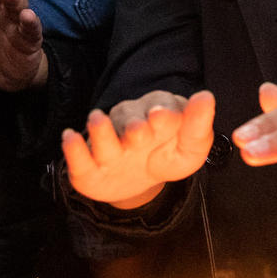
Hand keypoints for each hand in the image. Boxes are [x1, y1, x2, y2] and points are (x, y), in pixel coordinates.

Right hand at [63, 89, 215, 208]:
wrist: (141, 180)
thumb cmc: (169, 156)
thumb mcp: (192, 146)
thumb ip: (198, 124)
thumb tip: (206, 96)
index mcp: (158, 114)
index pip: (162, 108)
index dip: (163, 113)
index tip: (163, 116)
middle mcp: (130, 123)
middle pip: (129, 119)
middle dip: (133, 125)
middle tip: (138, 131)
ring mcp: (108, 144)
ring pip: (103, 134)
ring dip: (100, 129)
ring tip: (97, 121)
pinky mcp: (89, 166)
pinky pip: (78, 156)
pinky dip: (73, 148)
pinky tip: (70, 137)